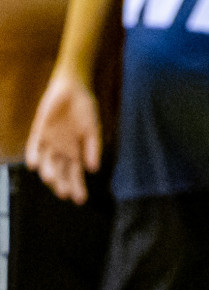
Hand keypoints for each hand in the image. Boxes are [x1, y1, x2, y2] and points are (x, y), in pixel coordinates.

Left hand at [25, 73, 100, 204]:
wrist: (72, 90)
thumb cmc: (85, 110)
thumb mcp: (93, 130)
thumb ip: (93, 148)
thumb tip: (94, 168)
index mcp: (76, 152)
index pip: (76, 174)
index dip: (78, 187)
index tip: (80, 200)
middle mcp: (61, 150)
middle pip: (60, 172)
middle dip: (62, 184)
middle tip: (65, 193)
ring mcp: (49, 142)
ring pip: (47, 163)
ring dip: (49, 172)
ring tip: (51, 179)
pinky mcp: (39, 132)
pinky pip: (34, 147)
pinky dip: (34, 155)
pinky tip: (35, 164)